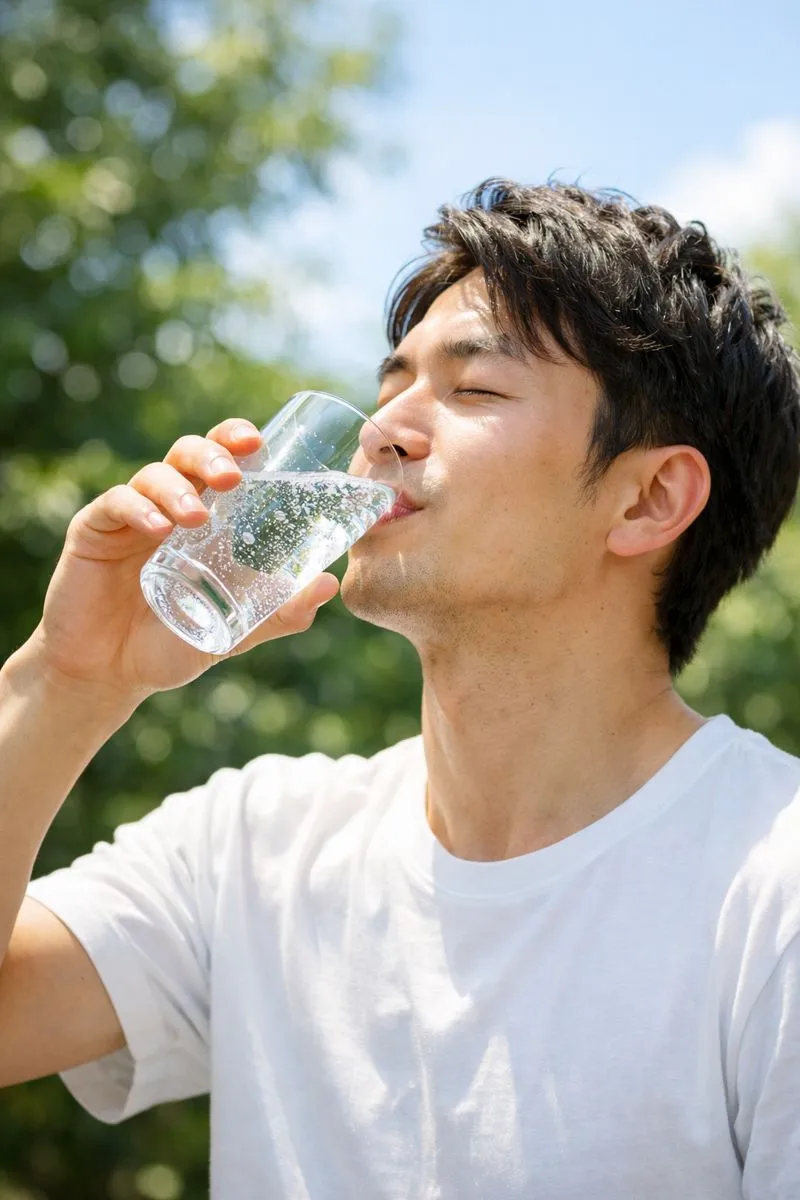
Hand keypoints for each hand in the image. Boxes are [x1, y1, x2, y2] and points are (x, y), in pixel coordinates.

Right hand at [26, 418, 338, 702]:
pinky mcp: (94, 530)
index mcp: (206, 515)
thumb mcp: (236, 630)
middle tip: (231, 477)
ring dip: (178, 488)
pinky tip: (157, 528)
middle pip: (189, 452)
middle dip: (212, 454)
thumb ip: (282, 612)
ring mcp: (131, 515)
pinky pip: (115, 503)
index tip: (259, 442)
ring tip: (196, 516)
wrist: (112, 674)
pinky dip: (138, 509)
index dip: (237, 439)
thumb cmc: (175, 644)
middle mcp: (170, 505)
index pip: (223, 459)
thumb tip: (331, 583)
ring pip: (154, 473)